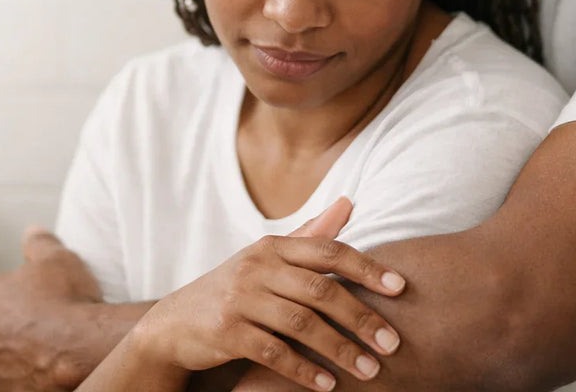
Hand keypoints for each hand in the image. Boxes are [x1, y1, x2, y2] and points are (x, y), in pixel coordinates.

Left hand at [0, 227, 102, 391]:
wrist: (81, 347)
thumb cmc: (71, 303)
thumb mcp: (59, 259)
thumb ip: (40, 243)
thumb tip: (31, 231)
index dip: (22, 304)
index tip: (41, 311)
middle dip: (9, 333)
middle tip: (41, 338)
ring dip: (6, 361)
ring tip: (38, 362)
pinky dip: (5, 384)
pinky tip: (28, 380)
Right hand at [136, 197, 404, 391]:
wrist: (175, 324)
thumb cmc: (233, 289)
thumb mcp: (266, 258)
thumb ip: (309, 234)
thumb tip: (348, 202)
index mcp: (272, 247)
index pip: (327, 250)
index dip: (366, 267)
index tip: (401, 288)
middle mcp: (256, 267)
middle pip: (320, 290)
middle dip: (361, 318)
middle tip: (392, 343)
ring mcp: (239, 299)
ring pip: (301, 324)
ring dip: (340, 349)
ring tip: (370, 370)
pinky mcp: (225, 331)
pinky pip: (273, 352)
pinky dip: (304, 370)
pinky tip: (328, 385)